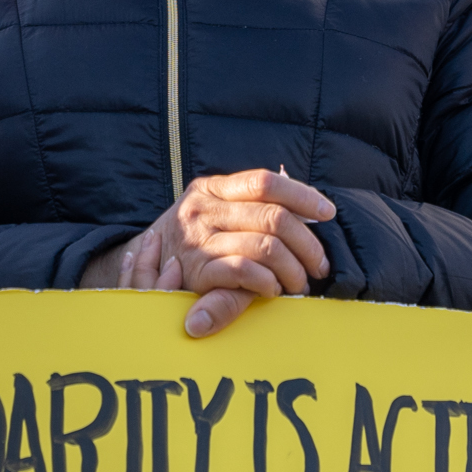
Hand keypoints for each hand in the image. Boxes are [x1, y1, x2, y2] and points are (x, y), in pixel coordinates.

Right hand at [105, 169, 336, 338]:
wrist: (143, 267)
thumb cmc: (192, 238)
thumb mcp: (213, 210)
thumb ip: (249, 205)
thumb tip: (306, 206)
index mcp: (212, 188)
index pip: (265, 182)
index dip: (303, 195)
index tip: (327, 213)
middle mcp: (204, 210)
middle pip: (274, 217)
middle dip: (307, 243)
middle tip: (319, 264)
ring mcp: (199, 240)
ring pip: (266, 247)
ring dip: (293, 269)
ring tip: (299, 282)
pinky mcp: (197, 272)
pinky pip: (246, 272)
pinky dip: (268, 283)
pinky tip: (273, 290)